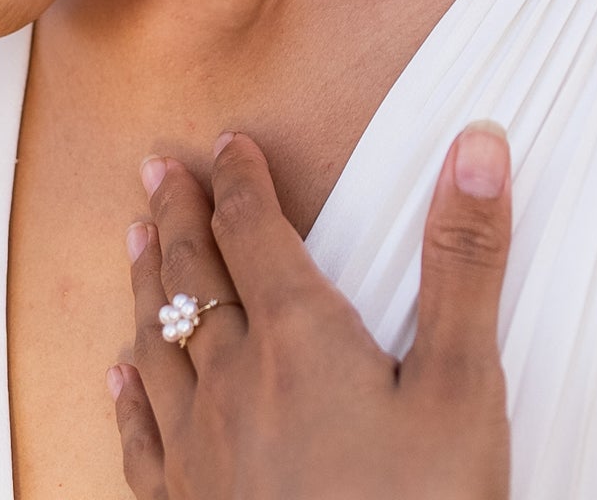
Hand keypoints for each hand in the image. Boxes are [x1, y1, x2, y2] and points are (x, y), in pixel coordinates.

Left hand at [110, 126, 512, 499]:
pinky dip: (129, 392)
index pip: (254, 233)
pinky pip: (142, 437)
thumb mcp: (465, 388)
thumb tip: (479, 142)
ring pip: (157, 346)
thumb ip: (464, 260)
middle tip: (157, 168)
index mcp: (300, 339)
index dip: (239, 180)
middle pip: (194, 279)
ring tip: (136, 239)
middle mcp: (233, 383)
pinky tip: (118, 376)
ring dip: (147, 284)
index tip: (226, 142)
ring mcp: (200, 453)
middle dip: (180, 216)